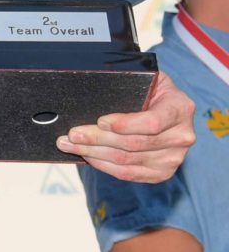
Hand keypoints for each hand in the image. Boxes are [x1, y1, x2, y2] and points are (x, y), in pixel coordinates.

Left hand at [57, 71, 195, 182]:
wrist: (162, 106)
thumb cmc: (148, 89)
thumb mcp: (145, 78)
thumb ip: (128, 83)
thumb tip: (93, 85)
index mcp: (180, 108)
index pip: (152, 122)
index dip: (125, 124)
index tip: (100, 121)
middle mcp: (182, 135)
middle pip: (134, 143)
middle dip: (97, 139)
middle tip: (72, 134)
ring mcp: (174, 157)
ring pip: (127, 160)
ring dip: (93, 153)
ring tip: (69, 145)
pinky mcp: (162, 172)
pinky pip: (129, 173)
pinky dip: (104, 165)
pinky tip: (87, 156)